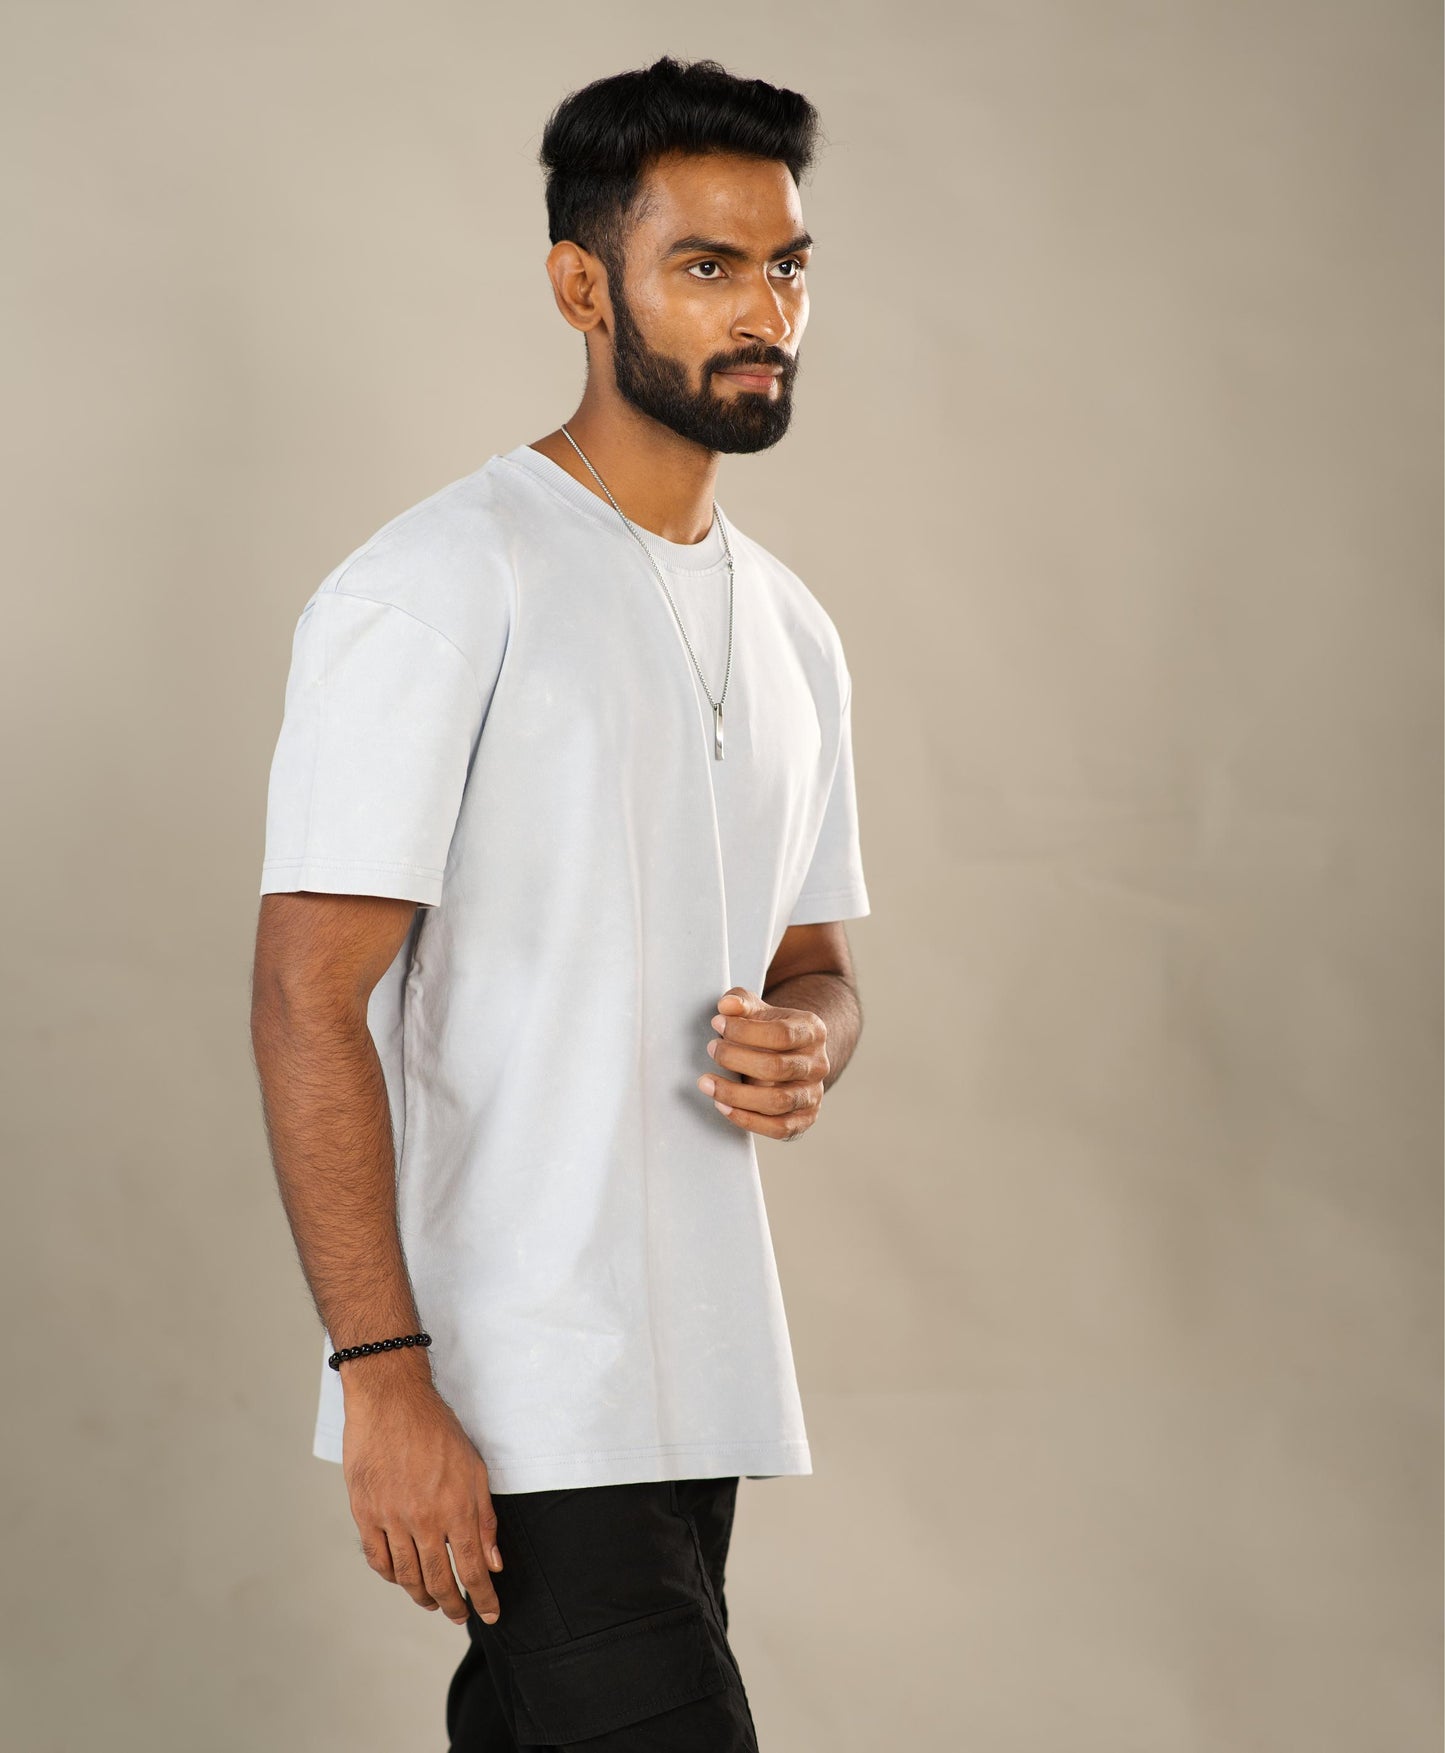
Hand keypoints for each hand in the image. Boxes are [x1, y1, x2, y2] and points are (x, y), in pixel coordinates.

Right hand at [341, 1370, 504, 1626]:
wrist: (391, 1400)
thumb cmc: (436, 1429)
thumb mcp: (475, 1469)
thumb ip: (484, 1519)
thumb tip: (494, 1561)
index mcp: (456, 1509)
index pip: (472, 1569)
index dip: (483, 1597)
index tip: (490, 1614)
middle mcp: (424, 1520)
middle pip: (438, 1580)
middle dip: (453, 1604)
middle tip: (460, 1615)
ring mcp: (391, 1518)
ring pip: (406, 1576)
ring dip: (422, 1596)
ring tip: (433, 1602)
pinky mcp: (365, 1513)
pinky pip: (377, 1558)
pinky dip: (390, 1575)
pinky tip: (401, 1578)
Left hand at [696, 986, 828, 1141]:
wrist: (791, 1055)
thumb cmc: (769, 1030)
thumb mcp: (757, 1010)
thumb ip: (741, 1002)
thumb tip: (727, 1006)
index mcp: (812, 1031)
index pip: (781, 1034)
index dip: (745, 1031)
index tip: (717, 1024)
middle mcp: (818, 1064)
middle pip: (777, 1068)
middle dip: (736, 1059)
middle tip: (711, 1050)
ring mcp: (813, 1094)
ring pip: (777, 1101)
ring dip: (735, 1094)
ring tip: (706, 1083)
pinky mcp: (805, 1119)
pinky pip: (778, 1128)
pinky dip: (746, 1119)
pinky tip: (722, 1105)